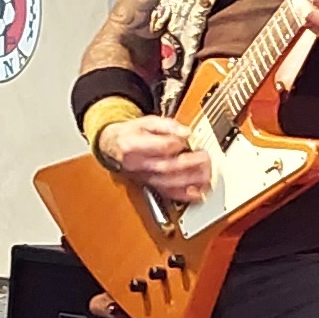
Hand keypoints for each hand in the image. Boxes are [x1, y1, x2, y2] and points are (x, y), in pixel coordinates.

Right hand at [99, 115, 213, 206]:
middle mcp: (137, 165)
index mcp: (132, 146)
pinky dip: (184, 196)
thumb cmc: (130, 134)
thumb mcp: (145, 122)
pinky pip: (167, 194)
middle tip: (205, 157)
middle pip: (166, 167)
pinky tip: (198, 193)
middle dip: (190, 164)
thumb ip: (166, 125)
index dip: (178, 143)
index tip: (188, 137)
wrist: (112, 147)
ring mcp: (143, 177)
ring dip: (191, 181)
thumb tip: (185, 131)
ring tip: (206, 174)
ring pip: (168, 183)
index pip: (160, 147)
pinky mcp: (150, 185)